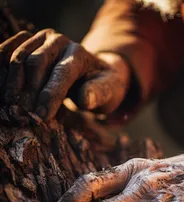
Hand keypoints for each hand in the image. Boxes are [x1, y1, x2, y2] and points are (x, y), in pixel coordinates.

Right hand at [0, 29, 129, 119]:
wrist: (96, 71)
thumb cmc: (103, 85)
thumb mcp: (109, 92)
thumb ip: (98, 94)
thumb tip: (84, 99)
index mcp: (79, 54)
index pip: (61, 74)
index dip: (50, 96)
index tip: (41, 116)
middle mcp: (59, 41)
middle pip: (34, 63)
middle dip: (27, 91)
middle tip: (23, 114)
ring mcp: (41, 39)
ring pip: (17, 57)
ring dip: (10, 82)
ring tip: (10, 106)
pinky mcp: (28, 42)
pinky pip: (7, 52)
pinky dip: (2, 70)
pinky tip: (4, 90)